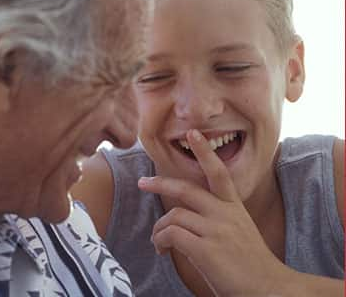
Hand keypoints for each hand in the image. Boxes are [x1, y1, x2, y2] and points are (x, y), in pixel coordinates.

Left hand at [138, 129, 290, 295]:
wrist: (271, 289)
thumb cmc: (252, 266)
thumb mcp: (239, 233)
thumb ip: (218, 220)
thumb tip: (189, 219)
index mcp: (234, 208)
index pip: (219, 173)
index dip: (205, 152)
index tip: (193, 133)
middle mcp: (225, 214)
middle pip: (186, 188)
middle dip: (161, 183)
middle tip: (143, 182)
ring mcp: (215, 230)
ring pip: (174, 215)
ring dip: (159, 229)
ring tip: (158, 242)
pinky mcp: (206, 249)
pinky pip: (172, 234)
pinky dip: (161, 241)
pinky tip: (162, 250)